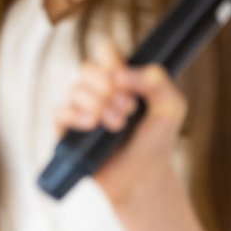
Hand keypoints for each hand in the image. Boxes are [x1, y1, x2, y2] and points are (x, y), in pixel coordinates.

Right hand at [54, 41, 187, 206]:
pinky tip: (92, 125)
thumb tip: (120, 73)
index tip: (124, 77)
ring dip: (98, 105)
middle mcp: (96, 91)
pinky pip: (60, 112)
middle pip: (87, 68)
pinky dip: (76, 115)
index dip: (111, 59)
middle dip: (108, 87)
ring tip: (117, 125)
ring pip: (75, 90)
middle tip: (129, 108)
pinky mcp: (66, 131)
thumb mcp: (171, 108)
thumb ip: (157, 82)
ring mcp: (80, 110)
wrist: (144, 178)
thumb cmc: (157, 142)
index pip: (105, 52)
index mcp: (119, 79)